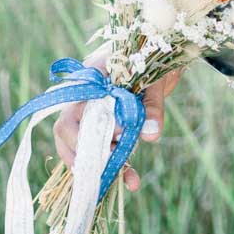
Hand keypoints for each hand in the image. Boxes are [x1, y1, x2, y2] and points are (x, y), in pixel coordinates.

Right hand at [52, 51, 180, 192]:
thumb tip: (151, 135)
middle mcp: (86, 99)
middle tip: (109, 168)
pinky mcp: (111, 125)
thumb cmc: (155, 56)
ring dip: (106, 166)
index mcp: (89, 81)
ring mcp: (96, 112)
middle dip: (88, 157)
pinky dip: (119, 167)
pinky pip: (107, 150)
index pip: (68, 117)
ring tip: (130, 179)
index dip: (81, 140)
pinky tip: (133, 181)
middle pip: (69, 135)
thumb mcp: (156, 79)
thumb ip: (152, 105)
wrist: (164, 51)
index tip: (110, 145)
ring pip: (88, 146)